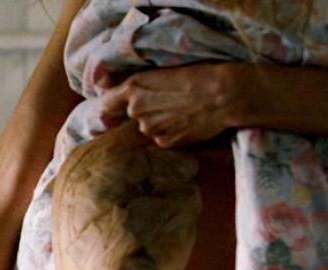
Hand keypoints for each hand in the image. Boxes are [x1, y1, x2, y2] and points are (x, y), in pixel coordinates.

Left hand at [98, 63, 249, 147]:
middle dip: (144, 111)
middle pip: (130, 115)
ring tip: (181, 111)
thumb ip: (134, 82)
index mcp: (132, 88)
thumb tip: (105, 86)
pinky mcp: (165, 142)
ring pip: (148, 127)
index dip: (111, 107)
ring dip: (159, 122)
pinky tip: (187, 122)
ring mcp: (150, 129)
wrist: (222, 95)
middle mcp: (136, 111)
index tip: (116, 109)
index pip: (105, 104)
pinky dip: (171, 132)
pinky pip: (162, 138)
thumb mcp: (161, 70)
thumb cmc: (196, 75)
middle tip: (167, 102)